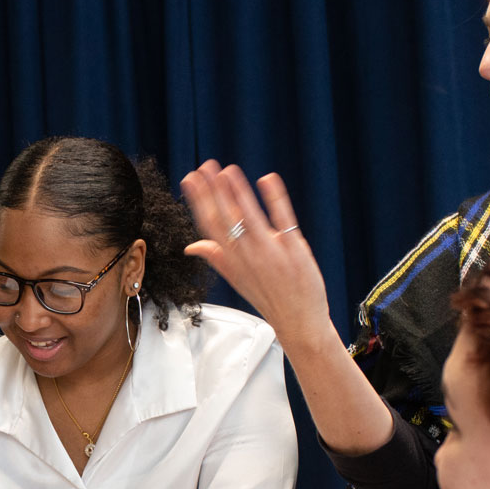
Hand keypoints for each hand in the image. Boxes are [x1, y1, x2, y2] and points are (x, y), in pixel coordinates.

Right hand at [179, 161, 336, 353]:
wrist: (300, 321)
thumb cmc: (269, 297)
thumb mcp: (237, 279)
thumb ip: (216, 257)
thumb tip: (191, 247)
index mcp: (232, 261)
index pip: (209, 226)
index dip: (198, 201)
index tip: (190, 179)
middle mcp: (247, 256)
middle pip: (225, 219)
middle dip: (213, 191)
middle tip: (205, 166)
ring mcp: (271, 253)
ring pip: (249, 218)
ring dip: (237, 193)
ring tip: (228, 170)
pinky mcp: (294, 250)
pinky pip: (283, 220)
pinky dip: (275, 199)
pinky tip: (267, 179)